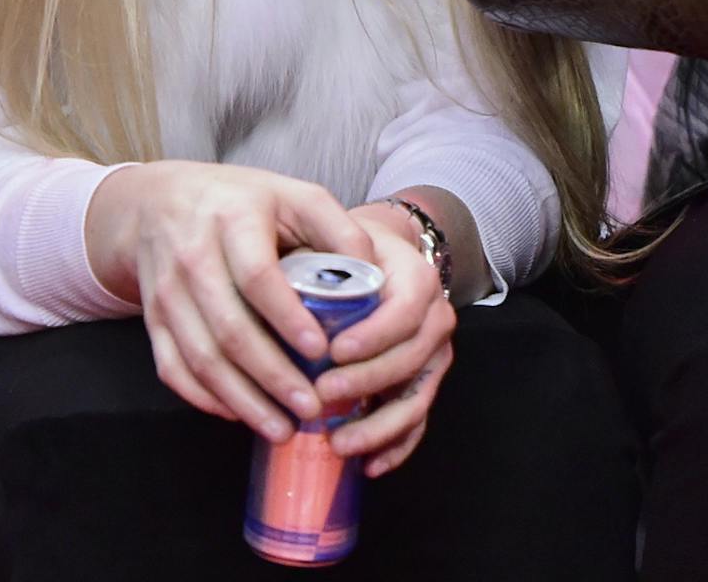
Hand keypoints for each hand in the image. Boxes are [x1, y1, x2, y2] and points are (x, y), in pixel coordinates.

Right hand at [83, 162, 374, 438]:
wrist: (162, 201)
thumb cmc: (243, 201)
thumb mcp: (294, 195)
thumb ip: (337, 229)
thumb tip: (373, 279)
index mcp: (233, 219)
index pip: (258, 277)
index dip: (288, 317)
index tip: (322, 350)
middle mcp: (192, 256)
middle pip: (228, 328)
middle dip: (271, 376)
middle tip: (310, 408)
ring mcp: (166, 291)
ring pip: (199, 358)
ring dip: (242, 400)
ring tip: (282, 428)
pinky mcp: (152, 319)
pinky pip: (173, 369)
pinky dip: (206, 399)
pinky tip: (241, 414)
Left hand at [317, 201, 458, 477]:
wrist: (385, 258)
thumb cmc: (351, 252)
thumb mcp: (338, 240)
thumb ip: (318, 258)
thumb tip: (273, 288)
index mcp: (418, 281)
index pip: (405, 311)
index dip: (373, 336)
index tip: (334, 352)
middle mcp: (434, 319)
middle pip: (411, 359)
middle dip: (366, 382)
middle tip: (321, 398)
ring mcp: (433, 356)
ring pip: (417, 399)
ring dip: (378, 427)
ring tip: (338, 444)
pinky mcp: (424, 384)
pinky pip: (418, 422)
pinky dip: (396, 448)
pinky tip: (368, 466)